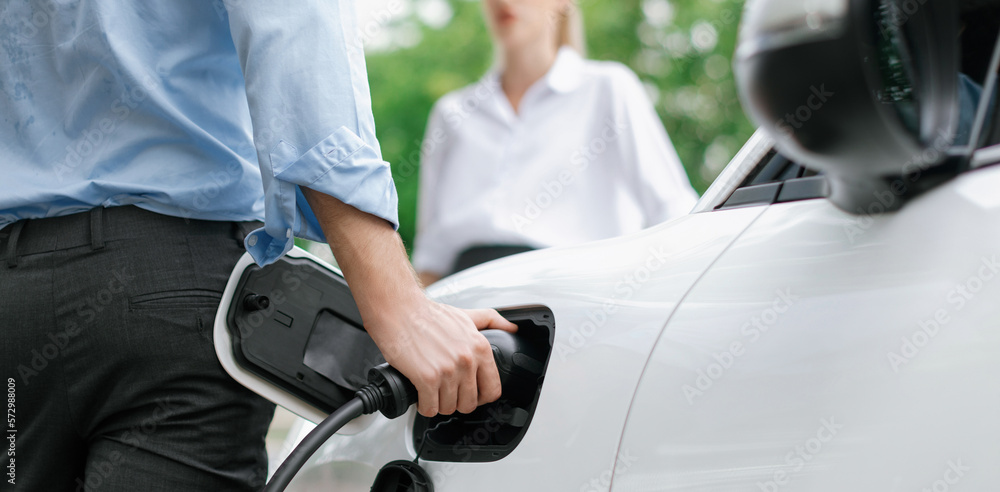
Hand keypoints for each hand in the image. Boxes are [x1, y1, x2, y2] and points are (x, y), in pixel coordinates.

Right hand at [366, 300, 517, 415]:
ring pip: (448, 408)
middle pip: (469, 403)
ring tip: (431, 391)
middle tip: (446, 392)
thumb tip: (512, 329)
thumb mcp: (467, 315)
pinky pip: (430, 408)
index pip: (493, 390)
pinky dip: (424, 406)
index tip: (471, 394)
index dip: (481, 397)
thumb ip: (492, 321)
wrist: (399, 310)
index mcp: (480, 348)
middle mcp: (467, 360)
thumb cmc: (429, 314)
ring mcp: (448, 371)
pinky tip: (420, 395)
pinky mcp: (427, 378)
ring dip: (438, 404)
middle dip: (457, 402)